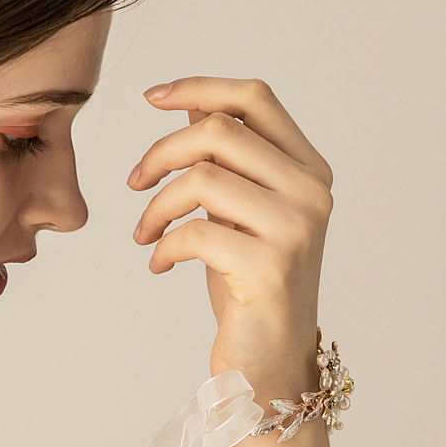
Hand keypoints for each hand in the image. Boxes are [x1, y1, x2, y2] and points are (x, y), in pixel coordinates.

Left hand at [126, 77, 334, 390]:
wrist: (269, 360)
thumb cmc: (248, 280)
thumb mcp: (236, 209)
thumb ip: (226, 160)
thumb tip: (192, 104)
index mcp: (308, 167)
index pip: (255, 98)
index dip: (199, 86)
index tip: (151, 97)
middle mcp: (311, 191)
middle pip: (218, 131)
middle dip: (160, 152)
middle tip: (134, 183)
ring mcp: (295, 229)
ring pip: (201, 178)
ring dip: (156, 205)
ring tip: (144, 233)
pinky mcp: (269, 268)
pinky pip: (193, 232)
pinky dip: (162, 246)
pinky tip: (157, 264)